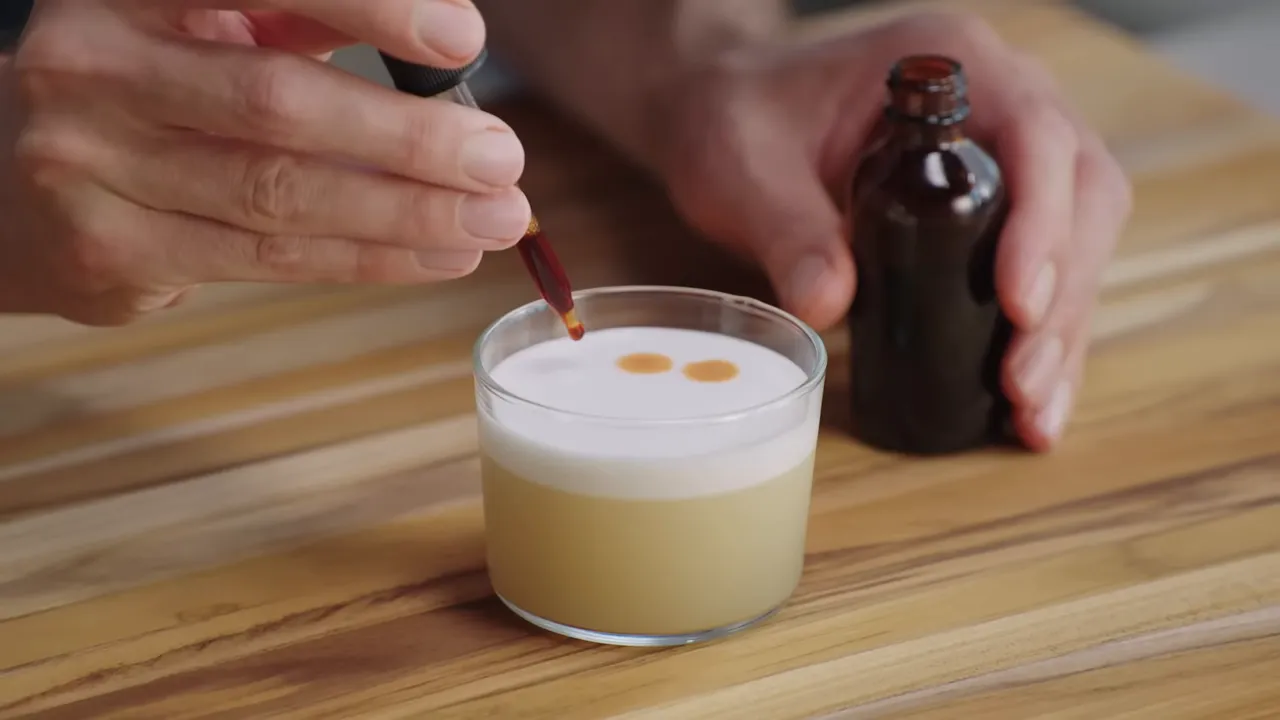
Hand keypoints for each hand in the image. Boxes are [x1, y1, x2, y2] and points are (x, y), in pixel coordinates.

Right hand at [0, 0, 529, 324]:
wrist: (3, 179)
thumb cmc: (140, 86)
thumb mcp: (196, 24)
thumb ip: (292, 22)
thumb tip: (441, 43)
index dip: (368, 7)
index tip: (465, 37)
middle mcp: (95, 68)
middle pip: (277, 104)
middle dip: (409, 137)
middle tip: (503, 157)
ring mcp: (93, 166)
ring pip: (280, 196)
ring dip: (407, 213)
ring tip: (496, 217)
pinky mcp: (112, 251)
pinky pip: (269, 258)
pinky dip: (368, 258)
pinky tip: (439, 255)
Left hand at [652, 11, 1132, 450]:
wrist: (727, 121)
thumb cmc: (737, 124)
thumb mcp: (743, 170)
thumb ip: (784, 229)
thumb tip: (829, 305)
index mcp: (948, 63)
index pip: (1035, 134)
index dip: (1042, 220)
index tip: (1018, 303)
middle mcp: (999, 101)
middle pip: (1081, 193)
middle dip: (1062, 294)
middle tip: (1019, 380)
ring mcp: (1008, 155)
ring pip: (1079, 238)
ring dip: (1064, 330)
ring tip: (1030, 413)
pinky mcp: (997, 209)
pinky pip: (1049, 268)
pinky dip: (1045, 338)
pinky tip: (1028, 407)